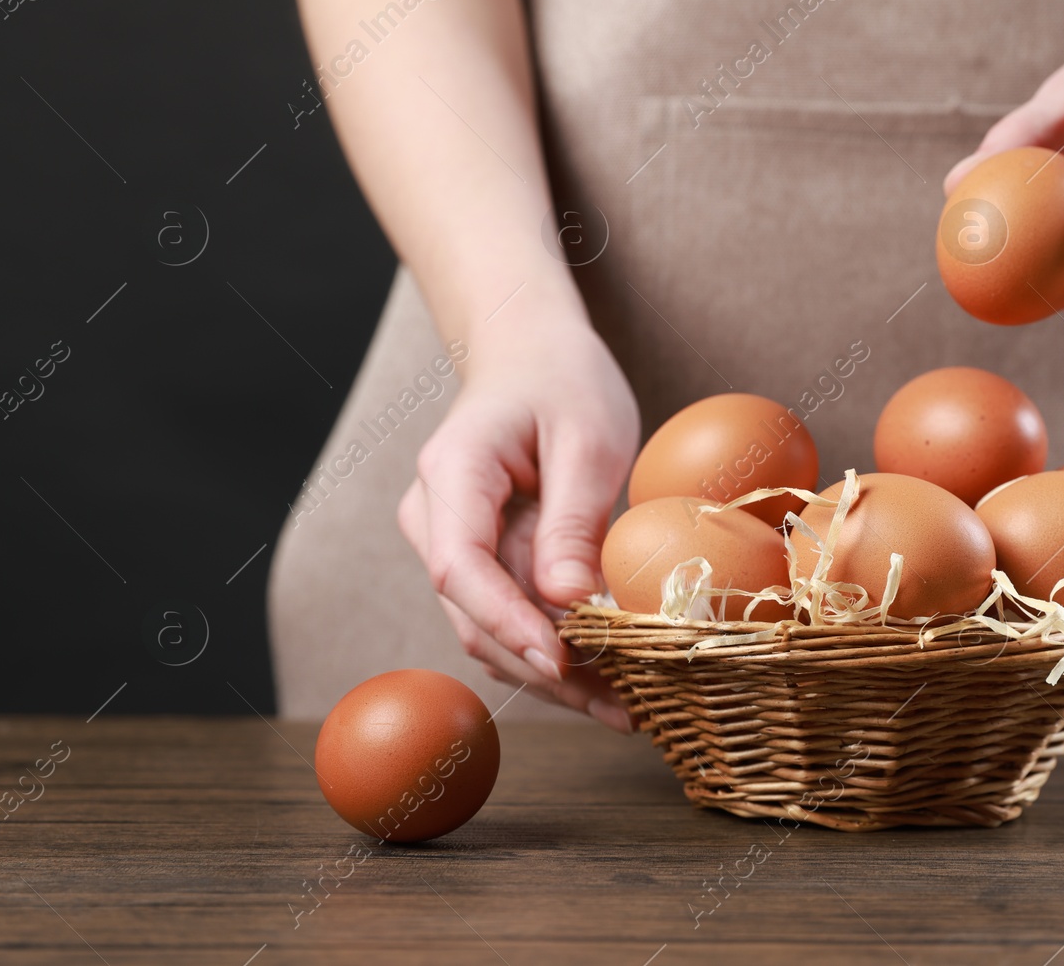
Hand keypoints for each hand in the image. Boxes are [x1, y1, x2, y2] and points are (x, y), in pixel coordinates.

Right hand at [396, 318, 639, 730]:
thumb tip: (569, 604)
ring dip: (555, 674)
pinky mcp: (480, 562)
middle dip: (546, 667)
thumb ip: (574, 520)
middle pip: (475, 614)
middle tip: (622, 707)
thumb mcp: (588, 438)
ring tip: (628, 707)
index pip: (461, 568)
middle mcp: (435, 517)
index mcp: (453, 474)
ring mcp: (451, 543)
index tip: (562, 660)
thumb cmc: (563, 380)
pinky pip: (511, 617)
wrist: (532, 355)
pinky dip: (557, 651)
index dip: (508, 623)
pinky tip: (610, 680)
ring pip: (491, 629)